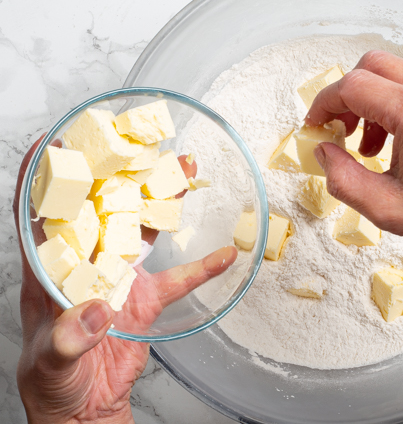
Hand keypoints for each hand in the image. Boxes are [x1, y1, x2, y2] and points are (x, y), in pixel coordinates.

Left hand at [13, 137, 236, 423]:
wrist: (85, 407)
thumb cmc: (53, 381)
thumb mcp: (50, 360)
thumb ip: (70, 336)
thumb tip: (97, 308)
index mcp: (51, 272)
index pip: (43, 217)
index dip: (46, 178)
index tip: (56, 142)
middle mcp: (86, 265)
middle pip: (103, 210)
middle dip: (119, 175)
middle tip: (139, 146)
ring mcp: (119, 278)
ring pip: (142, 230)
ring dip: (162, 202)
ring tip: (182, 173)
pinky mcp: (146, 299)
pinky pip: (179, 279)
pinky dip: (202, 269)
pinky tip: (223, 256)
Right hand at [308, 50, 402, 417]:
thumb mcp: (383, 207)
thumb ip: (340, 176)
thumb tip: (324, 151)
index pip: (351, 86)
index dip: (324, 104)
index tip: (317, 124)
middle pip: (373, 66)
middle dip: (348, 97)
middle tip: (342, 131)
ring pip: (399, 73)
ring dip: (376, 101)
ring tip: (375, 145)